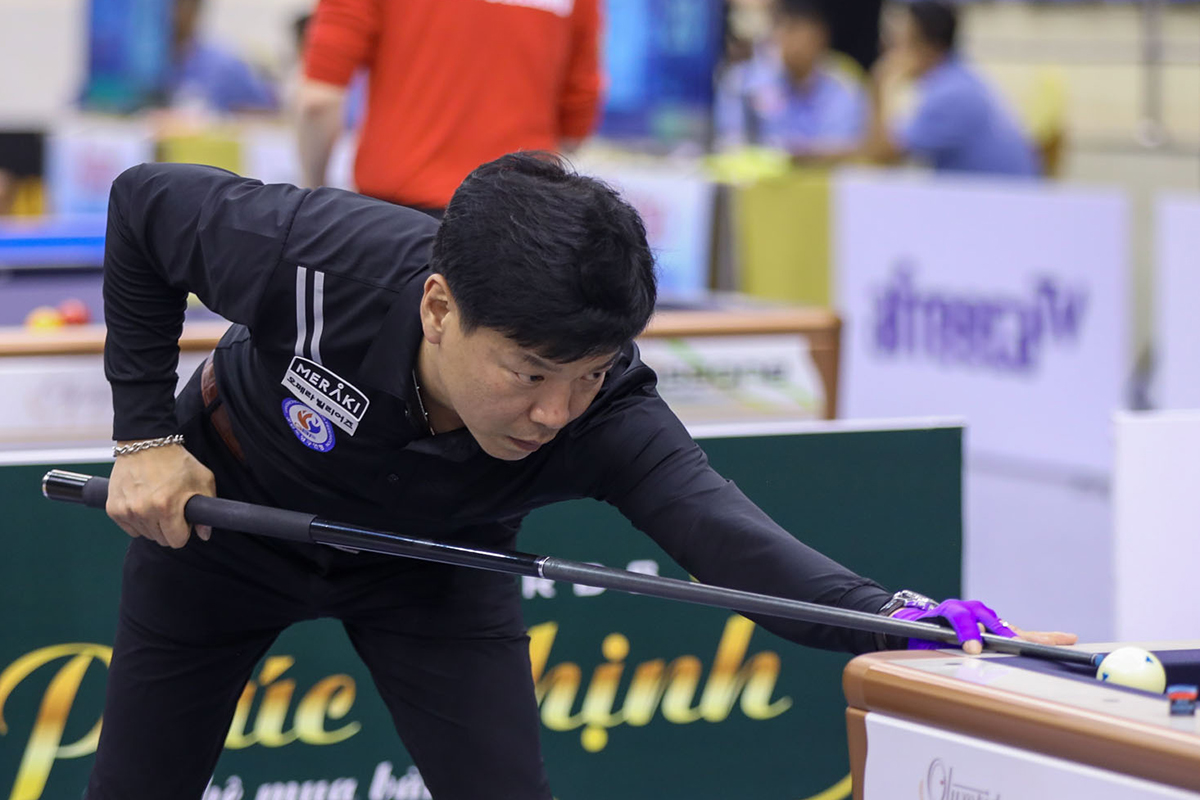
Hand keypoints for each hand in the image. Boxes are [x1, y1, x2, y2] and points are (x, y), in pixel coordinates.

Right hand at [106, 444, 215, 547]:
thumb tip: (204, 535)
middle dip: (169, 528)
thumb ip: (207, 509)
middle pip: (161, 539)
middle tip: (171, 508)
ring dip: (153, 524)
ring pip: (145, 534)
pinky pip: (129, 528)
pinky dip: (137, 520)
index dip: (184, 531)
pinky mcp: (112, 508)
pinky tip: (143, 503)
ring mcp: (126, 510)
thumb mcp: (202, 480)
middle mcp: (143, 511)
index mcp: (166, 506)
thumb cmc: (176, 461)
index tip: (183, 519)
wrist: (145, 443)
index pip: (176, 541)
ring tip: (157, 502)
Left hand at [894, 599, 1077, 655]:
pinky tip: (1066, 639)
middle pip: (991, 619)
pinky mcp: (1000, 627)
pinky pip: (1022, 633)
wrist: (927, 622)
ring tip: (1059, 640)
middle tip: (1015, 644)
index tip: (972, 648)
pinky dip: (1043, 637)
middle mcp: (971, 610)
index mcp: (950, 611)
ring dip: (1031, 636)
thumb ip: (932, 646)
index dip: (967, 632)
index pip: (960, 617)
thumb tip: (944, 655)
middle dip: (1004, 633)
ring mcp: (988, 618)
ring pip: (1010, 627)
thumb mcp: (922, 640)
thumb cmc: (924, 633)